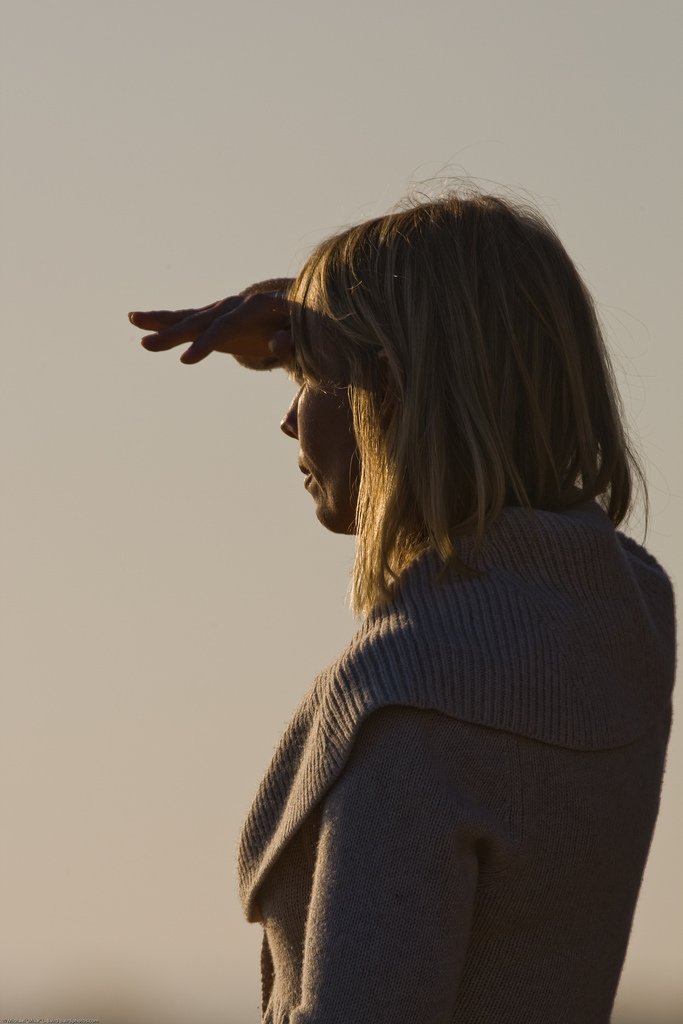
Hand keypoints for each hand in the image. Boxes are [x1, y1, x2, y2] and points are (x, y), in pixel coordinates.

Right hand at [128, 279, 293, 369]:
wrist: (306, 312)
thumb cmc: (308, 328)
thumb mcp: (306, 337)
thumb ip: (294, 341)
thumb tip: (278, 343)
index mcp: (258, 307)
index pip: (227, 327)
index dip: (206, 343)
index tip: (185, 360)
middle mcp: (236, 304)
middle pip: (202, 320)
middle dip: (174, 333)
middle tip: (148, 345)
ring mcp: (225, 310)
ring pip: (189, 318)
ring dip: (162, 322)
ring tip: (133, 320)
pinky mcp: (216, 318)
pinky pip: (187, 320)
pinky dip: (164, 320)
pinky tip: (138, 319)